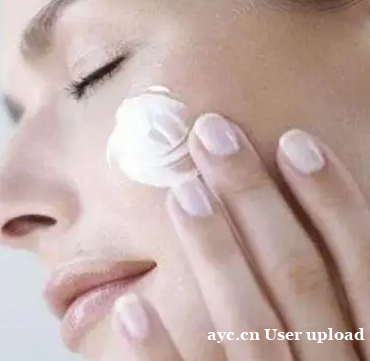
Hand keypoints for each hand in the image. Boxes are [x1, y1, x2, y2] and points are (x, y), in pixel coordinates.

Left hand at [112, 113, 369, 359]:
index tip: (294, 141)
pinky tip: (128, 307)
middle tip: (212, 134)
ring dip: (214, 254)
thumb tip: (340, 235)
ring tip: (182, 189)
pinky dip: (161, 353)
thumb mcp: (359, 345)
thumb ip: (354, 303)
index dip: (336, 202)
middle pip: (298, 278)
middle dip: (257, 202)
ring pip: (247, 324)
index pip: (362, 268)